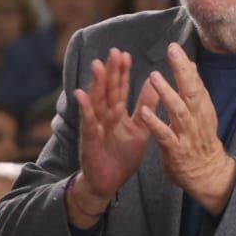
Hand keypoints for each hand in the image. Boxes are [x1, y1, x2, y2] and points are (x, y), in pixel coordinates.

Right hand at [70, 49, 158, 217]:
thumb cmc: (120, 157)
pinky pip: (88, 124)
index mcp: (117, 114)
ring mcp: (95, 128)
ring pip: (96, 103)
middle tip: (114, 51)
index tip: (125, 54)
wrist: (107, 184)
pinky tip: (81, 95)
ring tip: (97, 65)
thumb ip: (145, 107)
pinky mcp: (89, 142)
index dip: (122, 72)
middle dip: (111, 72)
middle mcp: (104, 118)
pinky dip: (85, 110)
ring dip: (97, 84)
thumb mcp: (138, 129)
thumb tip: (154, 83)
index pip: (120, 89)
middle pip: (108, 91)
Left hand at [139, 44, 235, 214]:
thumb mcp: (202, 114)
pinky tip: (145, 113)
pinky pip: (165, 136)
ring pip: (179, 111)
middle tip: (172, 51)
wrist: (208, 175)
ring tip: (154, 77)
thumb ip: (194, 91)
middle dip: (182, 71)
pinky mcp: (176, 151)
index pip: (196, 83)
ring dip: (167, 94)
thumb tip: (189, 65)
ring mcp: (187, 135)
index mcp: (202, 109)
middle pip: (192, 92)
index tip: (175, 47)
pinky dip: (156, 124)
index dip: (185, 65)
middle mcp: (197, 119)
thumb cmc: (201, 142)